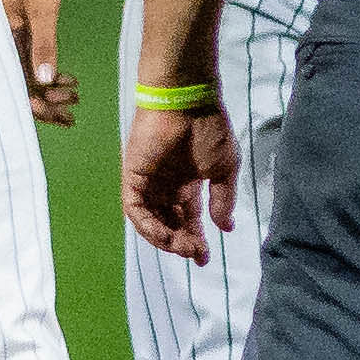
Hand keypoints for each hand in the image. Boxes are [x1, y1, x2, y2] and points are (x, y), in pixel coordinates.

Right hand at [0, 0, 69, 122]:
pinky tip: (64, 76)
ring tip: (74, 94)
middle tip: (73, 111)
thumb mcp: (44, 7)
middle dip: (46, 100)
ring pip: (24, 70)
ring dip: (48, 86)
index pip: (15, 82)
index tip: (60, 116)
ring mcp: (5, 33)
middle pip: (19, 81)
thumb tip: (45, 81)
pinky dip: (45, 68)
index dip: (36, 104)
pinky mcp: (13, 27)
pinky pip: (26, 57)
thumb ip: (44, 44)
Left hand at [123, 103, 237, 257]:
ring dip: (166, 238)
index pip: (188, 218)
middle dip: (182, 242)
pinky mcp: (133, 177)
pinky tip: (164, 236)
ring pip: (151, 221)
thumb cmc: (208, 129)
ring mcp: (148, 182)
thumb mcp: (224, 169)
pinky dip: (147, 226)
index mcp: (187, 184)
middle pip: (170, 223)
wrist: (187, 103)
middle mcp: (166, 186)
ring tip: (183, 247)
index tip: (204, 257)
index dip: (195, 239)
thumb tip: (226, 227)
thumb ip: (222, 199)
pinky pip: (135, 209)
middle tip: (196, 254)